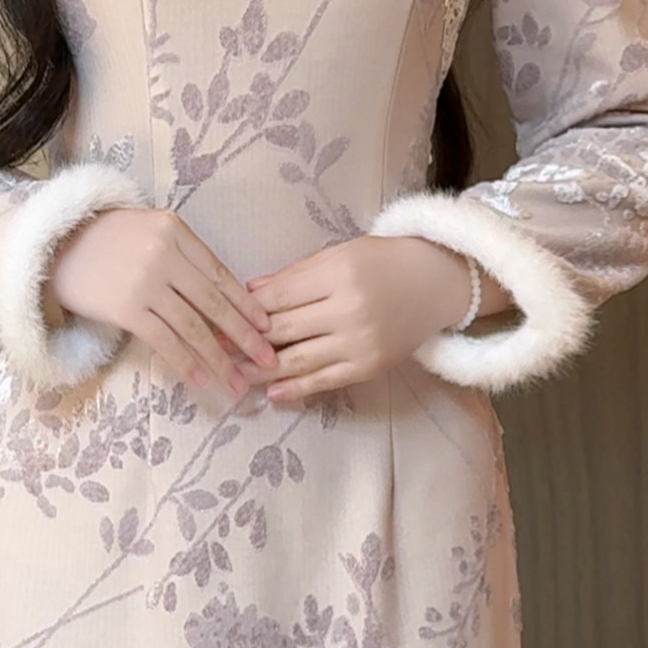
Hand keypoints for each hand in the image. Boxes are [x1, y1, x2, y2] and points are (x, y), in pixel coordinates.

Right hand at [46, 208, 278, 394]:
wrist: (51, 248)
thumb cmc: (104, 241)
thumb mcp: (148, 230)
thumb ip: (182, 254)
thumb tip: (222, 296)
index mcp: (175, 231)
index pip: (220, 273)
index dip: (246, 305)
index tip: (267, 327)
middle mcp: (164, 254)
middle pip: (214, 302)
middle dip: (245, 336)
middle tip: (268, 359)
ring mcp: (145, 282)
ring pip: (193, 327)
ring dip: (220, 359)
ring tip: (239, 382)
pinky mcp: (125, 308)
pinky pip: (164, 341)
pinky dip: (186, 362)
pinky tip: (202, 380)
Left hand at [223, 236, 475, 402]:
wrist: (436, 283)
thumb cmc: (382, 262)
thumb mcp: (339, 255)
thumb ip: (295, 275)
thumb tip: (248, 292)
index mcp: (338, 274)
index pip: (278, 297)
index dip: (242, 310)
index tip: (214, 317)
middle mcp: (348, 310)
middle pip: (282, 330)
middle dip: (242, 341)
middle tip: (211, 347)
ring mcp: (360, 342)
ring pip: (297, 360)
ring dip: (259, 370)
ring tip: (231, 374)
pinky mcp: (369, 366)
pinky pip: (324, 381)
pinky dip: (295, 389)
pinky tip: (270, 393)